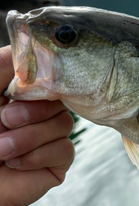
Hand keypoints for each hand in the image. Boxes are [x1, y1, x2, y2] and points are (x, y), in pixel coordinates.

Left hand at [0, 46, 74, 205]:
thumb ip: (3, 65)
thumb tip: (29, 42)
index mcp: (19, 95)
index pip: (48, 76)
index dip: (42, 80)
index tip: (21, 90)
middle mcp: (36, 114)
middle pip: (60, 98)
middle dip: (31, 111)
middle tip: (4, 120)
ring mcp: (48, 138)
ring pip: (65, 123)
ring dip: (29, 137)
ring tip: (3, 150)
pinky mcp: (57, 162)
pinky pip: (66, 149)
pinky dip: (38, 156)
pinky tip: (16, 163)